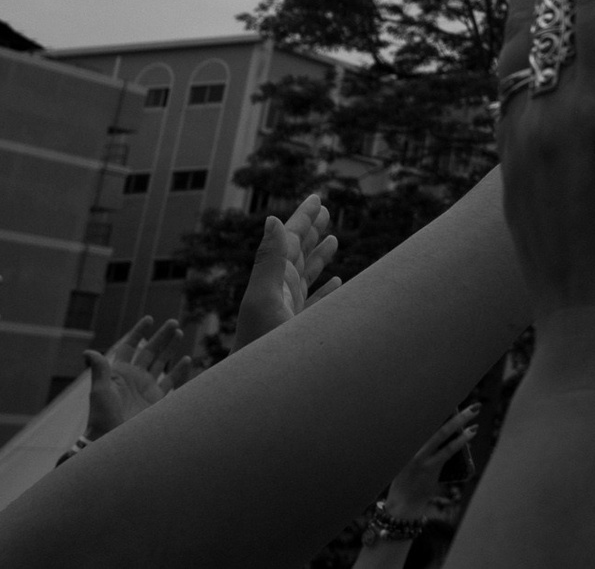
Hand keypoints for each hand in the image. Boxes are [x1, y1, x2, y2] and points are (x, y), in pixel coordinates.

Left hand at [83, 316, 185, 440]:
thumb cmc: (102, 417)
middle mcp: (134, 378)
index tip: (149, 319)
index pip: (130, 347)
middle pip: (150, 351)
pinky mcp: (157, 400)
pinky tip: (186, 360)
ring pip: (161, 362)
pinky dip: (180, 371)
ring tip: (179, 333)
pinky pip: (171, 382)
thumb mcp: (99, 391)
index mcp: (119, 372)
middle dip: (161, 336)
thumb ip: (99, 370)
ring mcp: (146, 388)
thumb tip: (88, 352)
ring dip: (170, 348)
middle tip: (173, 322)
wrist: (112, 441)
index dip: (139, 332)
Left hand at [234, 191, 340, 349]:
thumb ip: (269, 263)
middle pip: (299, 254)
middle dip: (311, 230)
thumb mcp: (264, 303)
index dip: (302, 218)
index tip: (316, 198)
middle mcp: (281, 294)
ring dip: (319, 256)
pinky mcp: (300, 333)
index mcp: (273, 282)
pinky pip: (317, 305)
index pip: (289, 241)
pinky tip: (337, 283)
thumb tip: (271, 219)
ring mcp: (290, 314)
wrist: (257, 396)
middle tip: (325, 209)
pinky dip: (326, 290)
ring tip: (333, 238)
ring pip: (308, 277)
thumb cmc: (261, 352)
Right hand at [382, 404, 478, 521]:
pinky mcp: (430, 467)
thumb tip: (445, 425)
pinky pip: (449, 450)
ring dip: (461, 420)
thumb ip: (420, 442)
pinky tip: (471, 431)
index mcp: (405, 442)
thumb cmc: (408, 480)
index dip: (434, 403)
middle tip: (465, 396)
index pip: (420, 417)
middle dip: (450, 407)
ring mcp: (420, 456)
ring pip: (443, 433)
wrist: (401, 506)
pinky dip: (462, 439)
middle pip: (432, 420)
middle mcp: (411, 447)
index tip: (446, 389)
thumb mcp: (408, 458)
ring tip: (475, 409)